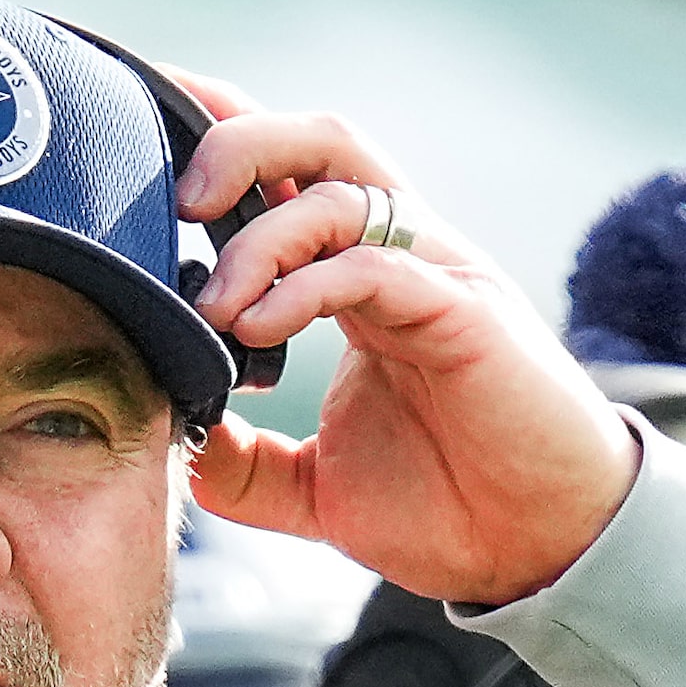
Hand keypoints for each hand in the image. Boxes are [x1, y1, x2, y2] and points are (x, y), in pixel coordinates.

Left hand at [168, 73, 638, 606]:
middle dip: (240, 143)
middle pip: (321, 140)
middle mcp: (399, 260)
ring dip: (261, 232)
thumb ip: (246, 466)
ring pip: (346, 186)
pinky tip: (256, 329)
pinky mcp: (466, 314)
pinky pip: (377, 265)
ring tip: (212, 302)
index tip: (146, 135)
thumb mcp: (316, 490)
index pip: (291, 178)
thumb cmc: (448, 507)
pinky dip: (305, 284)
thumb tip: (179, 448)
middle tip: (179, 199)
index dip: (222, 140)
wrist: (538, 551)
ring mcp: (437, 277)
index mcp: (360, 282)